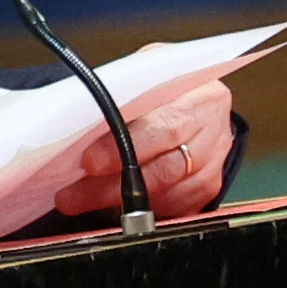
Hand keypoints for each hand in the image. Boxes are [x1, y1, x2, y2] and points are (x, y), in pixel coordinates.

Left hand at [53, 77, 234, 220]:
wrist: (202, 103)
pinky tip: (109, 207)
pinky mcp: (206, 191)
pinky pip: (170, 210)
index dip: (125, 147)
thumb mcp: (151, 76)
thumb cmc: (171, 89)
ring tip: (80, 201)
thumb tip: (81, 115)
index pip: (164, 127)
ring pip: (164, 196)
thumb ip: (127, 94)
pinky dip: (137, 211)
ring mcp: (212, 167)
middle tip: (74, 194)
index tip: (90, 162)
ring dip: (118, 204)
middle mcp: (212, 135)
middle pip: (163, 170)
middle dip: (112, 186)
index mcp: (201, 99)